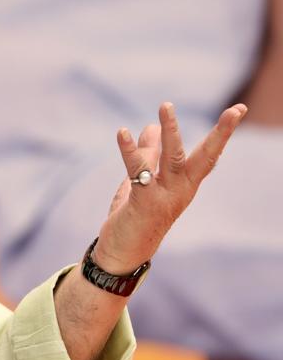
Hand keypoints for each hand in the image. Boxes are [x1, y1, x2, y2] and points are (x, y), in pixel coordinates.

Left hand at [93, 102, 247, 273]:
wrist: (121, 253)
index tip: (238, 110)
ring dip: (171, 131)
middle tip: (235, 110)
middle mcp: (180, 190)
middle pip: (204, 158)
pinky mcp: (144, 201)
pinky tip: (123, 132)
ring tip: (166, 106)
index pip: (208, 156)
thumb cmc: (135, 217)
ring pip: (171, 159)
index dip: (222, 133)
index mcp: (184, 184)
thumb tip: (151, 127)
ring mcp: (164, 196)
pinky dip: (130, 150)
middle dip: (221, 134)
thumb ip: (148, 154)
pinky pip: (137, 170)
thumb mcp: (142, 181)